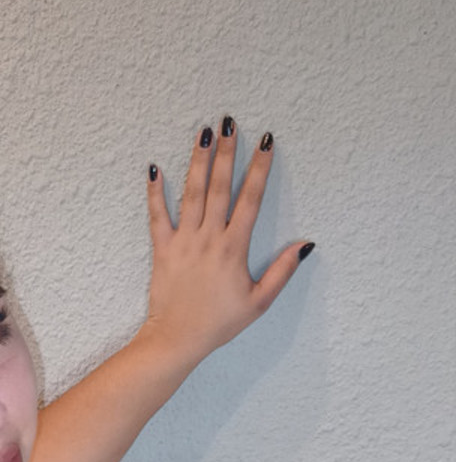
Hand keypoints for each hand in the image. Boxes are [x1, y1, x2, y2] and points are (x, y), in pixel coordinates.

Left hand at [143, 119, 313, 371]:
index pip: (251, 199)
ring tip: (203, 132)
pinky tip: (155, 169)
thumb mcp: (259, 302)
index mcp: (234, 248)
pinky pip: (157, 216)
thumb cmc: (219, 323)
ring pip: (192, 193)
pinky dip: (155, 192)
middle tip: (229, 122)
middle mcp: (209, 238)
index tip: (266, 142)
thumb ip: (282, 271)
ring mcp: (184, 241)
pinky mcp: (162, 249)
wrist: (178, 339)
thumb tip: (305, 244)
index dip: (260, 169)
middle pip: (220, 187)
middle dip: (226, 152)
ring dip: (198, 161)